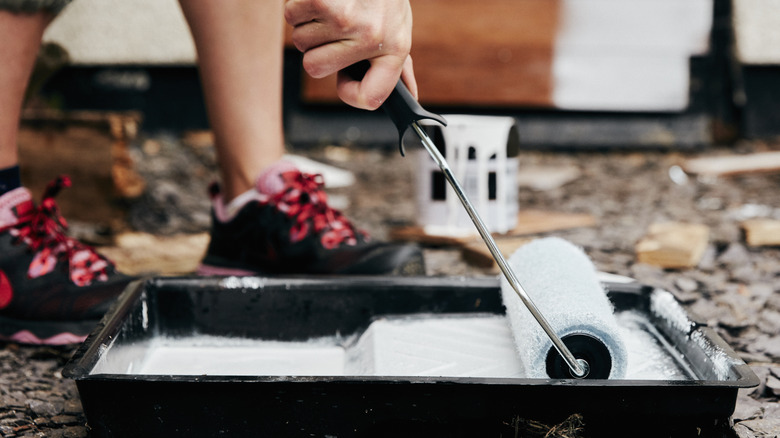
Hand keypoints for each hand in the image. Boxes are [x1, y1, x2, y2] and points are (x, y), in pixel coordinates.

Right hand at [285, 0, 417, 109]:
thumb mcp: (398, 28)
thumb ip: (399, 64)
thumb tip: (410, 94)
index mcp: (395, 49)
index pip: (369, 98)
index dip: (350, 94)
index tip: (344, 80)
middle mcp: (372, 38)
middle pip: (315, 69)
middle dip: (317, 47)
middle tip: (335, 26)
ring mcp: (346, 20)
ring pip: (300, 41)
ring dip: (308, 23)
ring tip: (331, 6)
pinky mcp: (323, 2)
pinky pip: (292, 16)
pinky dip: (298, 4)